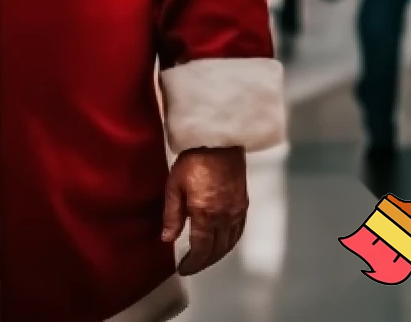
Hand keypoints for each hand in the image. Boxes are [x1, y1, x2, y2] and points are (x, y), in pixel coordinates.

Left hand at [162, 147, 247, 276]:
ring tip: (205, 257)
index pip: (200, 250)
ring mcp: (236, 211)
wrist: (217, 141)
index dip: (191, 263)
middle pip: (216, 251)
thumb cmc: (194, 159)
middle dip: (203, 262)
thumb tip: (167, 239)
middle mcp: (223, 218)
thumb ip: (172, 215)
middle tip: (192, 265)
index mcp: (205, 215)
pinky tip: (223, 241)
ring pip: (229, 244)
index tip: (183, 268)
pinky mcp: (243, 204)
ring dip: (217, 255)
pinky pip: (238, 231)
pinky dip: (230, 242)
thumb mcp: (174, 185)